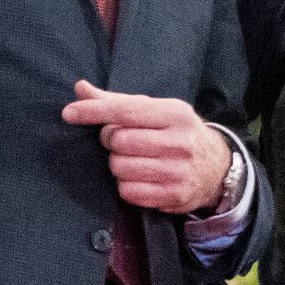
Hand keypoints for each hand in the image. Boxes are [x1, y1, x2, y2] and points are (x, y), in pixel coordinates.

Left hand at [62, 82, 234, 214]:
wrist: (216, 167)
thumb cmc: (175, 133)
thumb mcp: (156, 111)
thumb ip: (117, 101)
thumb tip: (80, 88)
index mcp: (175, 113)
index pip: (126, 111)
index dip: (93, 111)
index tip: (69, 113)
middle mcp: (179, 142)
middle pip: (118, 141)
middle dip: (111, 141)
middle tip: (122, 141)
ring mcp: (178, 171)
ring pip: (120, 168)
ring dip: (118, 165)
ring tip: (133, 160)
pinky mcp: (173, 196)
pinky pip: (128, 192)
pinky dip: (125, 186)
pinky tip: (139, 178)